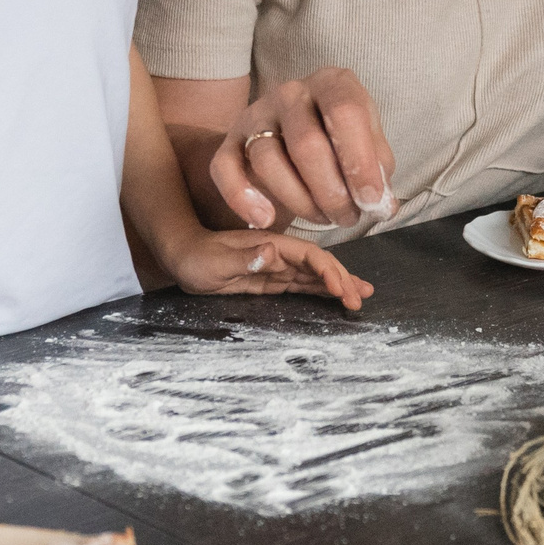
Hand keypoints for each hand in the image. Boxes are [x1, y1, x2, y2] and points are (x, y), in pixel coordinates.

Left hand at [158, 228, 373, 309]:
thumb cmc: (195, 258)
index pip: (308, 255)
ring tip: (362, 297)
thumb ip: (245, 259)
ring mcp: (276, 266)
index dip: (327, 270)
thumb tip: (273, 253)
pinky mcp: (271, 279)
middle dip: (341, 280)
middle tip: (360, 300)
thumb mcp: (216, 261)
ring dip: (338, 285)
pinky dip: (320, 291)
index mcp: (271, 244)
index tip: (340, 288)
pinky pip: (301, 285)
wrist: (181, 257)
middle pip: (318, 265)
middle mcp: (279, 253)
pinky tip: (336, 296)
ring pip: (314, 276)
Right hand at [209, 67, 397, 230]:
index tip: (371, 201)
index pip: (344, 114)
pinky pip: (225, 168)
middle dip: (331, 192)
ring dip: (299, 201)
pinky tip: (264, 220)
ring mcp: (256, 114)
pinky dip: (241, 197)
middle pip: (306, 144)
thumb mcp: (368, 144)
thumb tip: (380, 205)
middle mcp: (291, 92)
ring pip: (268, 160)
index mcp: (332, 84)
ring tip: (322, 219)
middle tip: (347, 218)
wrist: (295, 132)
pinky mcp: (230, 141)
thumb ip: (377, 170)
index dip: (360, 162)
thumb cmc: (340, 140)